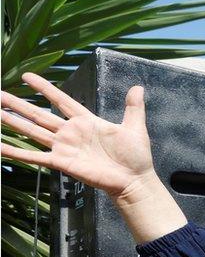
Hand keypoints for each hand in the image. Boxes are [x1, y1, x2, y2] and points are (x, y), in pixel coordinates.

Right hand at [1, 73, 155, 198]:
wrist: (134, 180)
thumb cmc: (135, 157)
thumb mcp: (135, 127)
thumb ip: (133, 107)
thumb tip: (138, 87)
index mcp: (86, 121)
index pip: (60, 100)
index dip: (44, 88)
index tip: (26, 75)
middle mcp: (70, 133)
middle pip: (39, 114)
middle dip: (18, 104)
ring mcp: (64, 147)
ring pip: (32, 131)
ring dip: (12, 122)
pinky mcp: (61, 162)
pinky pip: (35, 156)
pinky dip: (16, 153)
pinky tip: (0, 146)